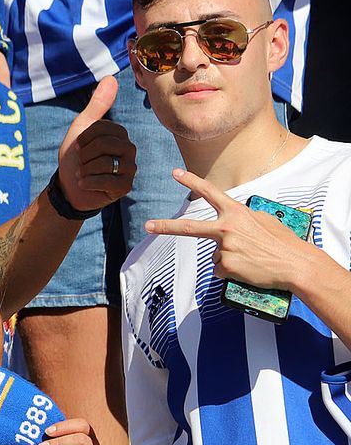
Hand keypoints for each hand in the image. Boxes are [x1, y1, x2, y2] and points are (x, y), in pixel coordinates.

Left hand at [56, 76, 135, 213]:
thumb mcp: (81, 128)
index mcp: (120, 134)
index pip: (101, 129)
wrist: (68, 186)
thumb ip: (97, 105)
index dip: (83, 139)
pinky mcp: (125, 187)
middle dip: (83, 154)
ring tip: (82, 173)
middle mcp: (129, 150)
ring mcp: (129, 169)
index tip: (78, 147)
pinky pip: (106, 181)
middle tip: (80, 162)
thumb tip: (111, 77)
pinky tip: (84, 183)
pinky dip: (88, 182)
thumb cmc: (75, 156)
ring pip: (105, 163)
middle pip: (104, 145)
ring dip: (84, 169)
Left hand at [144, 166, 316, 291]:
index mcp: (237, 213)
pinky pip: (220, 269)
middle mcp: (227, 228)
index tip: (175, 173)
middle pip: (189, 228)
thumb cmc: (283, 242)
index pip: (210, 193)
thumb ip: (241, 219)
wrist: (296, 265)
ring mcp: (224, 247)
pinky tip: (248, 268)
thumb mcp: (263, 220)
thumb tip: (227, 226)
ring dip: (229, 258)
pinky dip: (231, 271)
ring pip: (215, 254)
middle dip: (165, 227)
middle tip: (147, 225)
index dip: (192, 182)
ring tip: (252, 258)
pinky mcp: (225, 266)